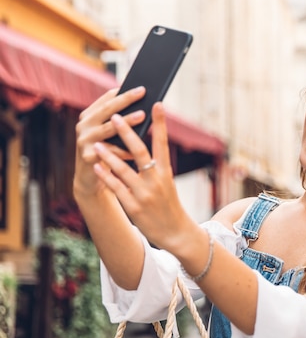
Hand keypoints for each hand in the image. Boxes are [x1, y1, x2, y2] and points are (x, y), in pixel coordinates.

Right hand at [74, 86, 146, 198]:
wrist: (91, 179)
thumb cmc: (108, 152)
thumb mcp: (112, 134)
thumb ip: (122, 121)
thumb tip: (145, 107)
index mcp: (90, 115)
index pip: (107, 98)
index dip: (123, 91)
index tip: (141, 86)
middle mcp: (84, 125)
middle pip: (107, 110)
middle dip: (125, 100)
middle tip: (142, 92)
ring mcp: (83, 140)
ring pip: (108, 129)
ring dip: (126, 122)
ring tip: (142, 116)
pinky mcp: (87, 156)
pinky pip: (109, 151)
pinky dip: (124, 150)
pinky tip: (138, 147)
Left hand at [91, 102, 196, 250]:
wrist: (176, 232)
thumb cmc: (169, 204)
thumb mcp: (167, 182)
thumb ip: (155, 165)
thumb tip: (141, 143)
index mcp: (166, 172)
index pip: (163, 143)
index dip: (160, 123)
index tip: (157, 104)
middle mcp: (156, 181)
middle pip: (141, 152)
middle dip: (128, 133)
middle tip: (116, 116)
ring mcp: (145, 194)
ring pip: (125, 170)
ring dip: (109, 155)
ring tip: (96, 143)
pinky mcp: (134, 207)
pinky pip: (117, 189)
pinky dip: (107, 177)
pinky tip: (96, 167)